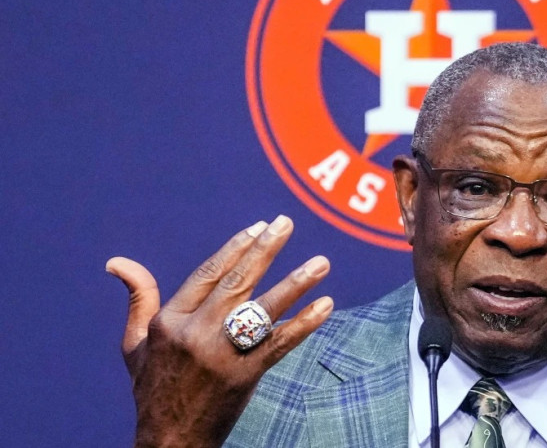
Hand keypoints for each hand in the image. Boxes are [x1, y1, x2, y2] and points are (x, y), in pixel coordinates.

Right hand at [107, 216, 332, 447]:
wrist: (170, 441)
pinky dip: (305, 324)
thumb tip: (117, 262)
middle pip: (237, 282)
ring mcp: (222, 354)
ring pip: (264, 310)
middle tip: (286, 223)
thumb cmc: (153, 387)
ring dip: (296, 284)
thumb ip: (138, 299)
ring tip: (321, 263)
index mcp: (170, 321)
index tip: (258, 227)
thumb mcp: (135, 344)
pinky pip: (280, 343)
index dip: (235, 248)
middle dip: (265, 250)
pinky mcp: (246, 375)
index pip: (208, 273)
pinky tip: (326, 305)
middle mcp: (196, 333)